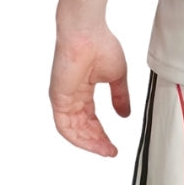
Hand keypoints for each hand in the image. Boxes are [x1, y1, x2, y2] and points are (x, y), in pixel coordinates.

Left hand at [50, 25, 130, 155]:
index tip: (113, 145)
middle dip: (97, 141)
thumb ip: (119, 96)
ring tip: (105, 150)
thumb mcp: (116, 75)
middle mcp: (71, 97)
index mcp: (83, 90)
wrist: (86, 33)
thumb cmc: (100, 45)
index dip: (102, 132)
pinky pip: (65, 126)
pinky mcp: (58, 99)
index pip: (91, 118)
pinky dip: (78, 137)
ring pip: (74, 130)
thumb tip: (125, 114)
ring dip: (89, 142)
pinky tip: (92, 143)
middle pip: (82, 127)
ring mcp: (63, 99)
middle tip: (110, 151)